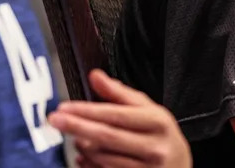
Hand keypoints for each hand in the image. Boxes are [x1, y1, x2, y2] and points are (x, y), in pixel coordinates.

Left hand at [47, 69, 191, 167]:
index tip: (64, 107)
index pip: (115, 115)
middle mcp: (154, 147)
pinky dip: (88, 164)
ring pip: (102, 157)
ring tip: (75, 138)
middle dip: (76, 126)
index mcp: (157, 122)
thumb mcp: (148, 109)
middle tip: (54, 120)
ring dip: (82, 146)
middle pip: (106, 136)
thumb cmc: (160, 134)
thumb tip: (95, 76)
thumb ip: (120, 93)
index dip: (87, 111)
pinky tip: (82, 157)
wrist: (179, 166)